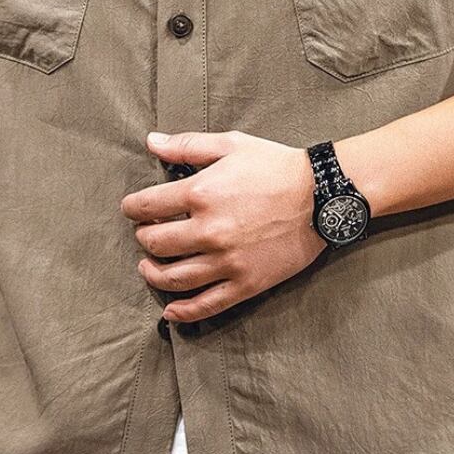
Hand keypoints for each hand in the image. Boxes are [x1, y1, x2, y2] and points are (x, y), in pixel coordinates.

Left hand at [121, 130, 325, 323]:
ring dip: (153, 274)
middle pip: (155, 244)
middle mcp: (208, 231)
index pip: (147, 207)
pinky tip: (169, 309)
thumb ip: (187, 145)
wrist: (321, 195)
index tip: (132, 210)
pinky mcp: (246, 283)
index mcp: (200, 193)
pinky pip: (206, 304)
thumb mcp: (231, 144)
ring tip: (148, 268)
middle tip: (146, 235)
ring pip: (174, 278)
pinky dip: (183, 311)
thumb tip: (151, 142)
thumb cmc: (275, 165)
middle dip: (144, 238)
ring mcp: (227, 261)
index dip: (132, 209)